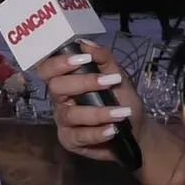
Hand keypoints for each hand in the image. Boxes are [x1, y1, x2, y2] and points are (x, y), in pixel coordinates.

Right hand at [34, 40, 143, 162]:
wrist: (136, 129)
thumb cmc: (122, 100)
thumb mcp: (118, 76)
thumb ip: (103, 59)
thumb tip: (85, 44)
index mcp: (67, 80)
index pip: (49, 69)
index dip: (59, 63)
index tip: (84, 59)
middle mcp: (61, 100)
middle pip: (56, 88)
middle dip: (83, 83)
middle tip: (109, 82)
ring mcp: (64, 122)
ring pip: (70, 114)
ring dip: (97, 113)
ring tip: (120, 113)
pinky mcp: (70, 141)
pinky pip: (78, 136)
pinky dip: (97, 132)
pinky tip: (112, 129)